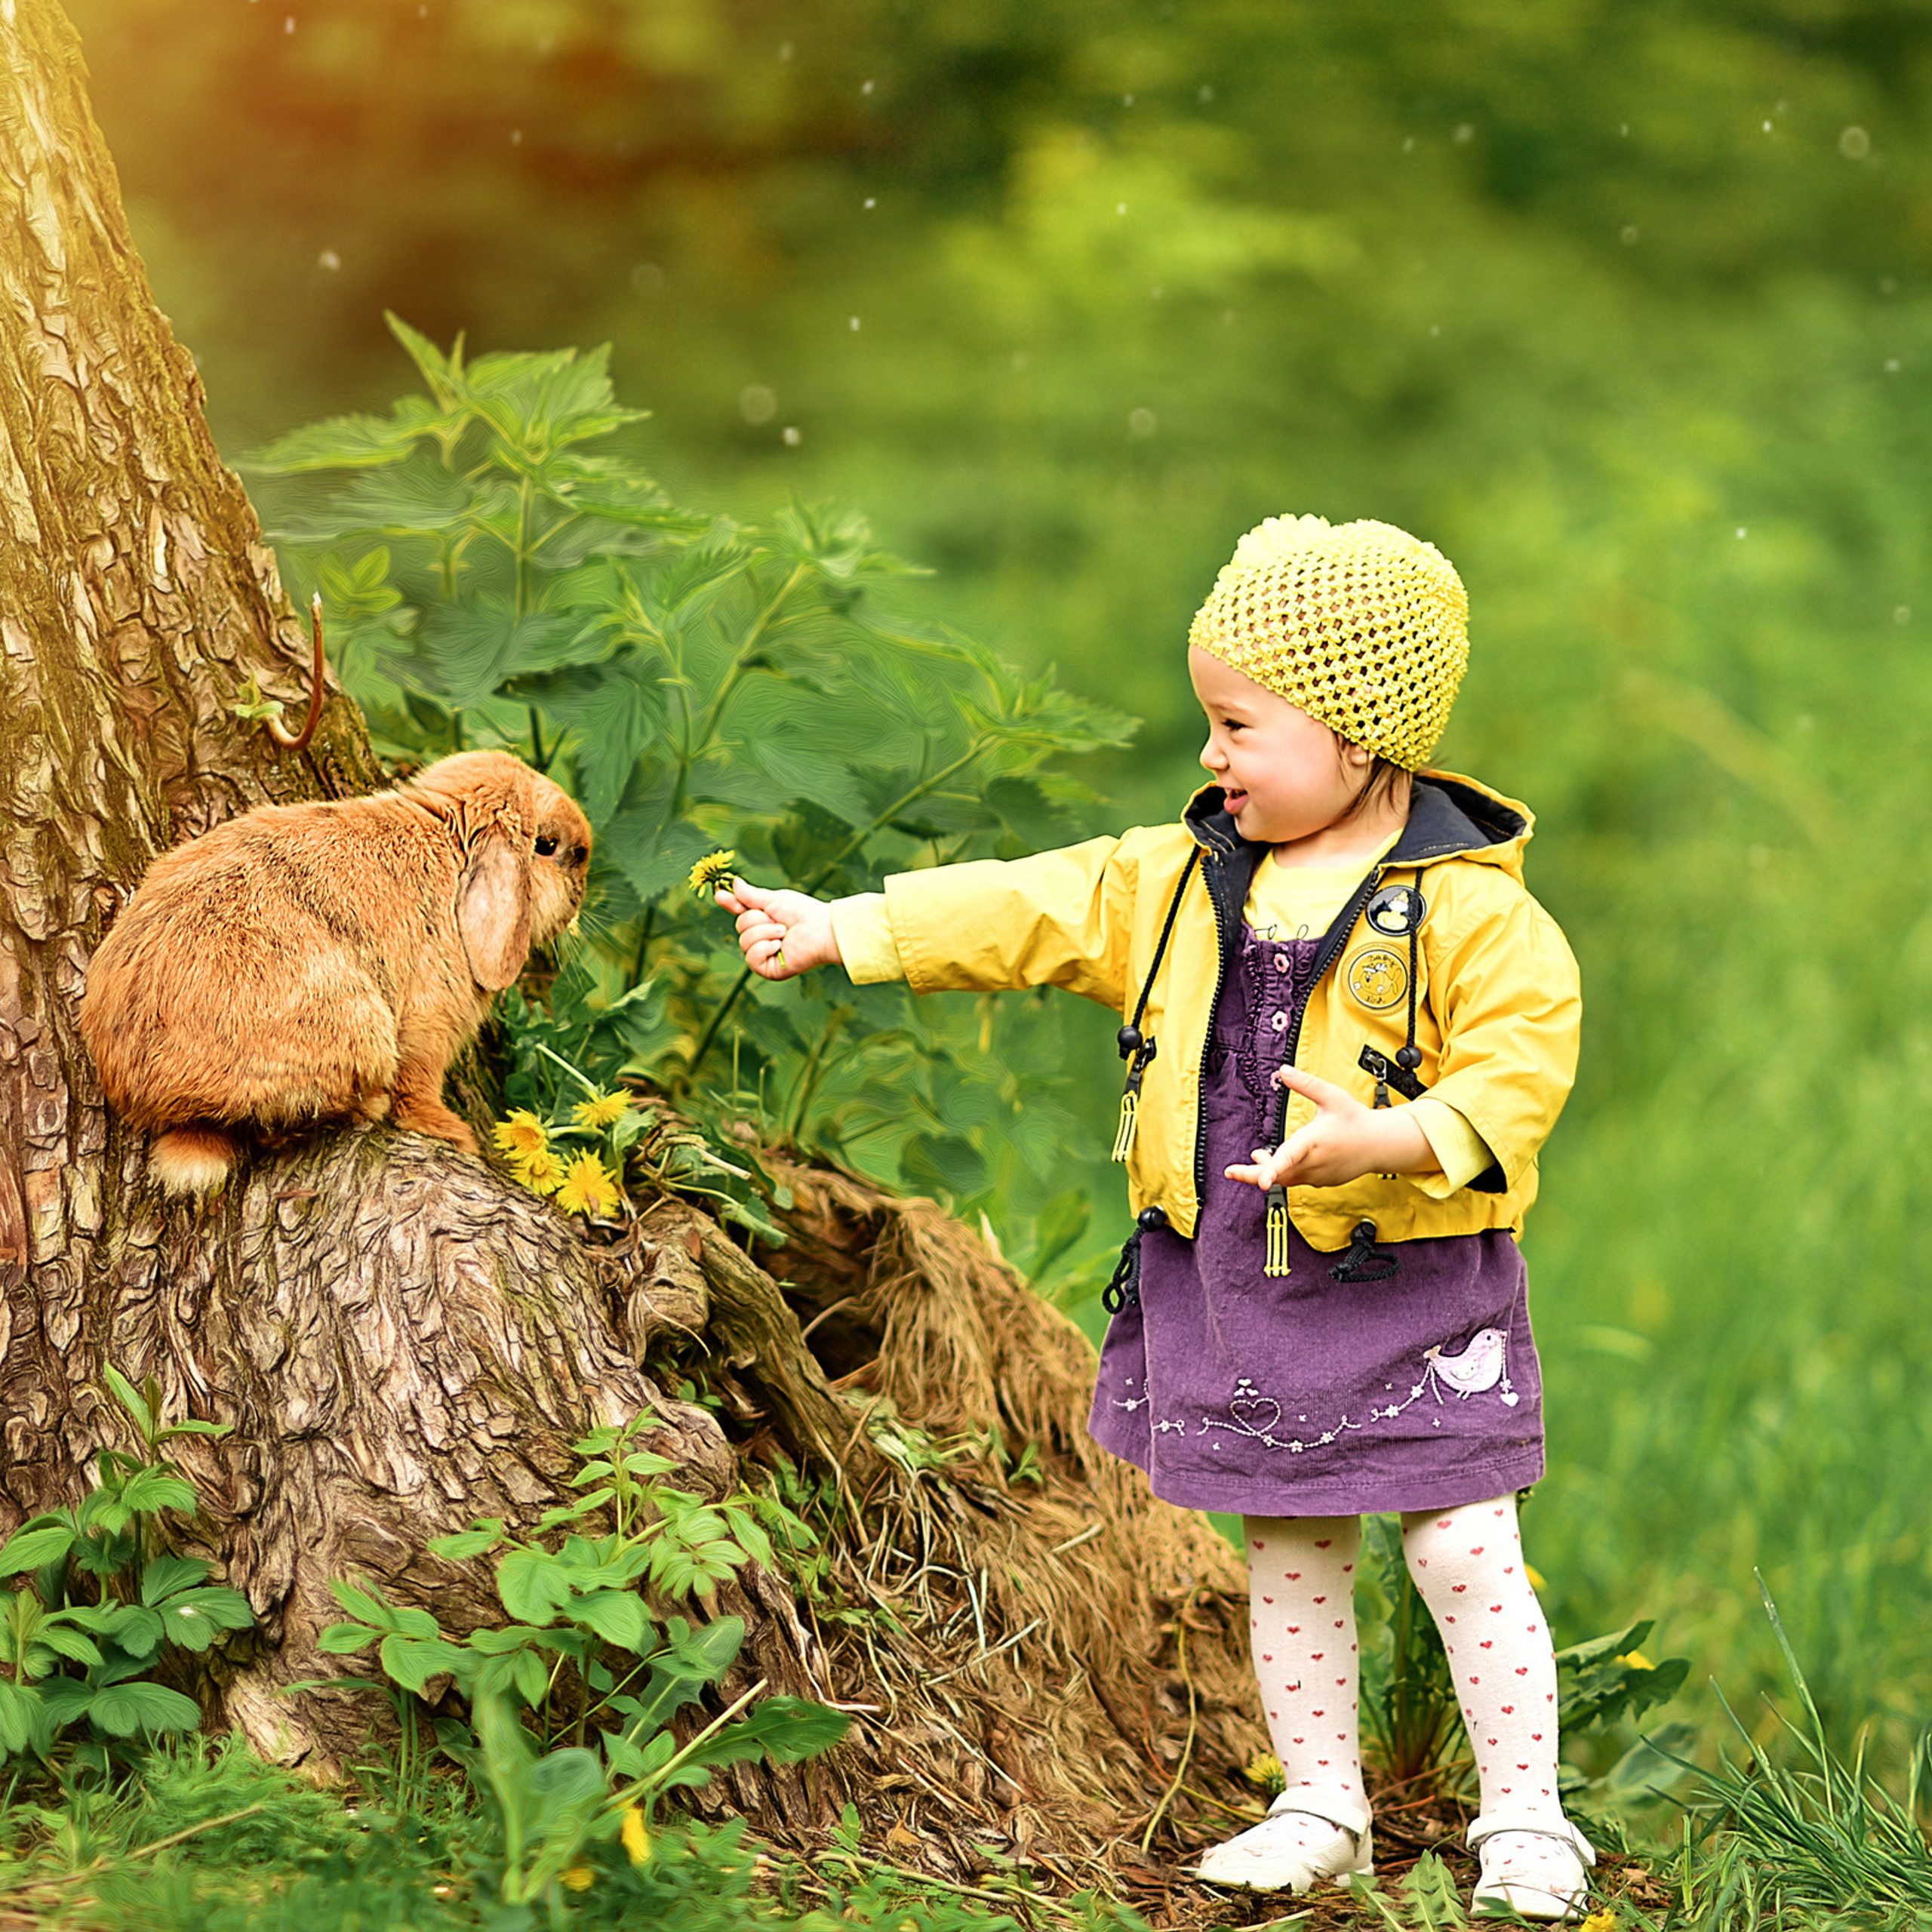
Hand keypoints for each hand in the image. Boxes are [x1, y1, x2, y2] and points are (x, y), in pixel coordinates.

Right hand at [715, 877, 842, 980]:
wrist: (820, 930)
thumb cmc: (802, 913)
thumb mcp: (773, 900)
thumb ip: (751, 896)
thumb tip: (734, 883)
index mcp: (763, 920)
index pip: (741, 913)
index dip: (731, 904)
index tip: (719, 895)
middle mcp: (762, 937)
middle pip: (740, 926)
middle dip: (758, 920)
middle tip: (780, 921)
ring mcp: (764, 954)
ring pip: (744, 942)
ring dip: (765, 933)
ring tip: (784, 932)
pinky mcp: (768, 969)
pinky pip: (751, 958)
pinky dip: (764, 948)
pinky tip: (779, 946)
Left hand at [1225, 1064, 1442, 1191]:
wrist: (1380, 1144)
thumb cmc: (1356, 1119)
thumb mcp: (1332, 1096)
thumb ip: (1306, 1083)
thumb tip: (1281, 1069)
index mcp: (1314, 1142)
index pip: (1289, 1157)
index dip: (1272, 1169)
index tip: (1260, 1182)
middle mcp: (1314, 1163)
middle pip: (1279, 1174)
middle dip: (1253, 1174)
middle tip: (1230, 1172)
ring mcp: (1318, 1176)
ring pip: (1286, 1179)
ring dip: (1268, 1170)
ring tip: (1256, 1157)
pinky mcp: (1322, 1181)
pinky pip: (1297, 1180)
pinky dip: (1284, 1173)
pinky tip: (1275, 1162)